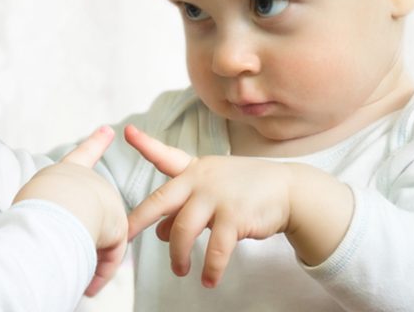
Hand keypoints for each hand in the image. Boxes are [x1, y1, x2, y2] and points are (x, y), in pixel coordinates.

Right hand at [14, 126, 127, 296]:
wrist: (50, 211)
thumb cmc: (31, 210)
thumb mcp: (32, 204)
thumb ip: (47, 212)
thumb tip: (59, 241)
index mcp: (65, 172)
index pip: (82, 154)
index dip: (95, 142)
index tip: (108, 130)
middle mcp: (89, 181)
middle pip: (87, 216)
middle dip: (77, 237)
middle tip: (55, 246)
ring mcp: (106, 200)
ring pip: (95, 239)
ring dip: (82, 258)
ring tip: (64, 257)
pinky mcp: (119, 224)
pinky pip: (109, 256)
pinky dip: (98, 273)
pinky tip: (89, 284)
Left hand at [125, 125, 352, 286]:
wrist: (289, 190)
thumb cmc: (245, 189)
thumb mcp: (212, 191)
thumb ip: (184, 207)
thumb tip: (161, 233)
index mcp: (195, 170)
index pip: (166, 156)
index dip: (145, 144)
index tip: (127, 132)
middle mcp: (201, 180)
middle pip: (161, 201)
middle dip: (139, 220)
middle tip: (125, 238)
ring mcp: (217, 197)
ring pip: (183, 231)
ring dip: (178, 256)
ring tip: (180, 270)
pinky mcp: (235, 217)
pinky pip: (215, 249)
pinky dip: (211, 268)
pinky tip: (209, 280)